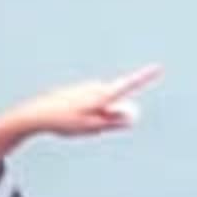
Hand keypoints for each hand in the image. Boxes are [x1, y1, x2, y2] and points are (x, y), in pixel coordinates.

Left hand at [8, 64, 161, 139]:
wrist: (37, 114)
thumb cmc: (64, 122)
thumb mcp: (92, 127)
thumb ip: (114, 122)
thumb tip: (132, 116)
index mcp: (101, 95)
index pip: (129, 85)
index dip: (145, 77)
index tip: (159, 68)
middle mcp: (95, 87)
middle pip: (115, 103)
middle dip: (111, 116)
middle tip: (89, 127)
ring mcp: (86, 88)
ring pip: (102, 106)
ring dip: (96, 116)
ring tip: (75, 123)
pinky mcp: (78, 91)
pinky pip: (91, 106)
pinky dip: (86, 114)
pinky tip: (68, 118)